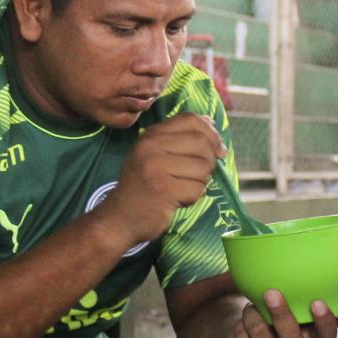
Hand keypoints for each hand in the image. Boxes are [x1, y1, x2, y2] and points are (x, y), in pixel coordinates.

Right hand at [93, 113, 224, 248]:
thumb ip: (179, 137)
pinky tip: (178, 200)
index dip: (211, 133)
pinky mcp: (164, 190)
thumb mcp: (154, 154)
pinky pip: (197, 189)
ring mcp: (156, 167)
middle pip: (201, 143)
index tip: (217, 150)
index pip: (191, 120)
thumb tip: (210, 122)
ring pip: (203, 167)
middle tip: (200, 175)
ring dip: (200, 182)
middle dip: (209, 161)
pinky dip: (193, 197)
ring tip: (183, 188)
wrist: (120, 218)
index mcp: (151, 135)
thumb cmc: (143, 186)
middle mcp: (151, 146)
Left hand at [226, 285, 337, 337]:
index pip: (325, 336)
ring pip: (264, 336)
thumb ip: (324, 298)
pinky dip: (242, 325)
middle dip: (282, 316)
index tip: (318, 302)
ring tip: (252, 303)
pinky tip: (246, 321)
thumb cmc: (281, 319)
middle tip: (272, 292)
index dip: (324, 322)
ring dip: (255, 316)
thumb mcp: (300, 309)